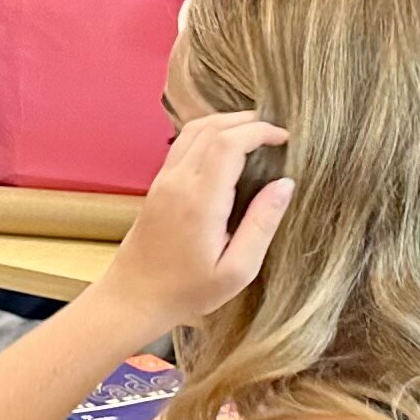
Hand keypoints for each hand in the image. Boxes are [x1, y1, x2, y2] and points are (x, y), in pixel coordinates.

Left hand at [102, 110, 294, 333]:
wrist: (133, 297)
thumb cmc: (188, 291)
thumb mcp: (237, 269)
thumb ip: (262, 224)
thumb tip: (285, 184)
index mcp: (200, 200)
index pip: (229, 142)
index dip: (260, 131)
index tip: (285, 138)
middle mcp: (178, 182)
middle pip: (211, 128)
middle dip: (247, 121)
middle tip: (275, 132)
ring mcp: (163, 181)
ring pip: (193, 130)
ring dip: (225, 123)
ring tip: (254, 133)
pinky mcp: (157, 186)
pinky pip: (182, 144)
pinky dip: (207, 134)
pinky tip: (226, 148)